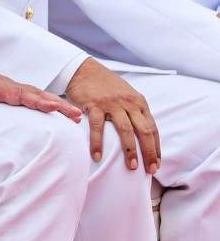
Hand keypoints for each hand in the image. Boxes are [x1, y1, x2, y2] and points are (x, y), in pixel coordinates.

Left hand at [0, 60, 83, 124]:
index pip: (20, 94)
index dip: (38, 101)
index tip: (55, 107)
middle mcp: (4, 83)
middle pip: (34, 93)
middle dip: (56, 103)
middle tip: (76, 115)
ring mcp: (7, 86)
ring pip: (35, 93)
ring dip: (55, 103)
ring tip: (75, 115)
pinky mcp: (7, 91)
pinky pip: (29, 95)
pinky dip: (44, 101)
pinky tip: (56, 109)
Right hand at [65, 58, 159, 172]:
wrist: (84, 69)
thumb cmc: (105, 85)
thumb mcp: (126, 94)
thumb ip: (135, 111)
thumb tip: (143, 135)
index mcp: (139, 102)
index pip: (152, 129)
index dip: (156, 148)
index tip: (157, 164)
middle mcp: (128, 103)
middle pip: (144, 131)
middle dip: (149, 153)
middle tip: (150, 170)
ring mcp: (112, 103)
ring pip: (125, 130)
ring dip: (130, 150)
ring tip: (131, 167)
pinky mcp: (94, 104)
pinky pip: (98, 127)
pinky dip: (98, 143)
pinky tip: (97, 156)